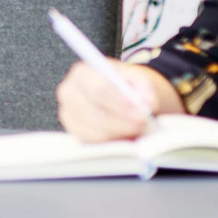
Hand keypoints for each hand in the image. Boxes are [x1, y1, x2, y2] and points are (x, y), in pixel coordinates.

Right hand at [55, 61, 182, 142]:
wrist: (120, 96)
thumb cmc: (126, 85)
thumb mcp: (139, 79)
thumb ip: (145, 88)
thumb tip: (147, 103)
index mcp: (82, 73)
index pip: (97, 88)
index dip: (118, 100)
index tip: (139, 109)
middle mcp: (69, 93)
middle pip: (95, 113)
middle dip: (122, 120)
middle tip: (143, 121)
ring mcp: (69, 116)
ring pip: (96, 131)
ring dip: (121, 132)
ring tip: (139, 127)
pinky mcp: (76, 134)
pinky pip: (95, 144)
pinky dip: (114, 141)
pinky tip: (127, 135)